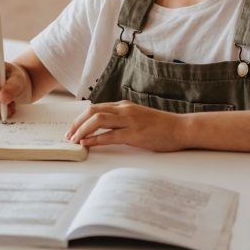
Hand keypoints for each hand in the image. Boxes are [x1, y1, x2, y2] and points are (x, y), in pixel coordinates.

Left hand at [65, 100, 186, 151]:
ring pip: (97, 120)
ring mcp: (129, 121)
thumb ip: (122, 119)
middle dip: (76, 123)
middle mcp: (124, 110)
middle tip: (68, 135)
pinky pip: (109, 136)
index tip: (72, 129)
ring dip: (82, 130)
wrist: (181, 128)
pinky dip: (95, 140)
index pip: (95, 108)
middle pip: (92, 111)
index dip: (80, 118)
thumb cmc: (161, 126)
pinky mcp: (134, 134)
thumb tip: (104, 128)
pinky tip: (87, 144)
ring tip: (74, 140)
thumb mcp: (138, 117)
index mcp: (123, 105)